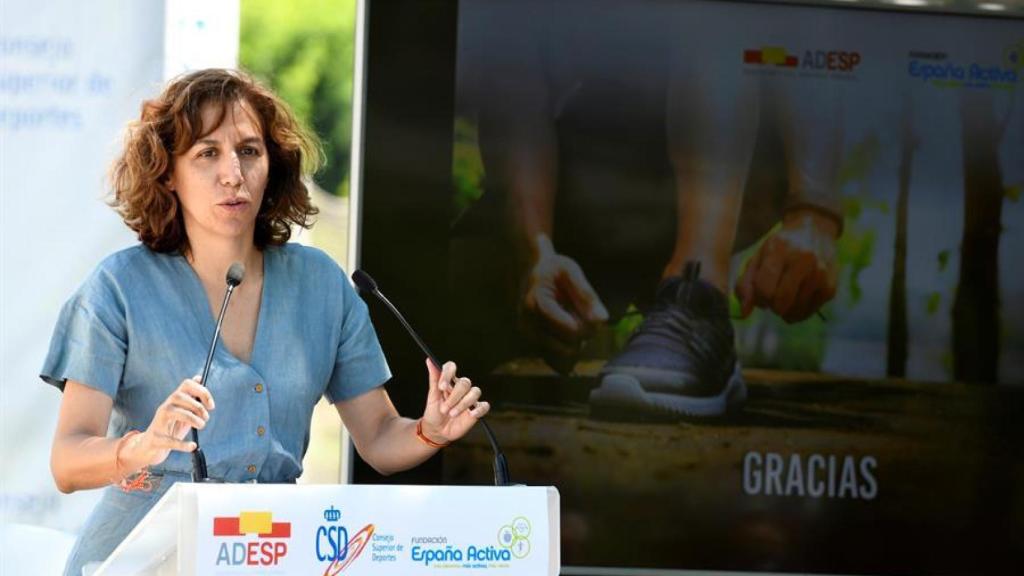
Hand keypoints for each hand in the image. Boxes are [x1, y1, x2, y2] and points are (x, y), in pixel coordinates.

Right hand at [123, 376, 214, 468]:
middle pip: (180, 396)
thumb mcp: (183, 412)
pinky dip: (183, 444)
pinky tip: (192, 446)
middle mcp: (165, 408)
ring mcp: (158, 423)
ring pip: (173, 412)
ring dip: (192, 419)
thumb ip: (192, 398)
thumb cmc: (169, 428)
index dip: (202, 391)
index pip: (186, 385)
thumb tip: (199, 378)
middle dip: (197, 406)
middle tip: (206, 418)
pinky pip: (168, 440)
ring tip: (201, 426)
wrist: (149, 448)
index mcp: (174, 401)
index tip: (211, 406)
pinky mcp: (155, 440)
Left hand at [420, 360, 488, 444]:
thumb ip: (434, 379)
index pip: (451, 368)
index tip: (441, 387)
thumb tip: (429, 360)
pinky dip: (478, 409)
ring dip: (463, 404)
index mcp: (450, 381)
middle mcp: (461, 388)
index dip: (447, 374)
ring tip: (452, 414)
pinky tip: (470, 414)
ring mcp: (470, 399)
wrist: (437, 430)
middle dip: (454, 397)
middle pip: (465, 383)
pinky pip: (484, 406)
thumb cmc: (434, 412)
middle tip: (444, 409)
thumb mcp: (432, 396)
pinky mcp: (477, 410)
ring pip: (475, 392)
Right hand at [520, 248, 608, 373]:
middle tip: (585, 316)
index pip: (571, 330)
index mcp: (536, 304)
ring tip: (575, 321)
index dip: (588, 325)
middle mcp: (527, 325)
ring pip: (563, 357)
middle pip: (568, 346)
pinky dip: (569, 349)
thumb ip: (587, 295)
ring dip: (576, 344)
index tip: (592, 311)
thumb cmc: (553, 270)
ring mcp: (528, 337)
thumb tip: (602, 320)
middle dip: (583, 335)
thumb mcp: (571, 271)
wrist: (531, 272)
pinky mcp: (532, 345)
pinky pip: (556, 361)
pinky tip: (570, 333)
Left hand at [736, 209, 839, 322]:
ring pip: (794, 311)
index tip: (761, 294)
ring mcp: (819, 274)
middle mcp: (803, 261)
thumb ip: (746, 284)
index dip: (759, 298)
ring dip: (785, 310)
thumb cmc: (781, 247)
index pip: (764, 288)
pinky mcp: (830, 287)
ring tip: (786, 296)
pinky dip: (799, 312)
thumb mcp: (758, 257)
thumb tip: (744, 313)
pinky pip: (808, 313)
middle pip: (780, 303)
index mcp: (779, 250)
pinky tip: (798, 298)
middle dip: (772, 306)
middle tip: (773, 297)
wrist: (814, 230)